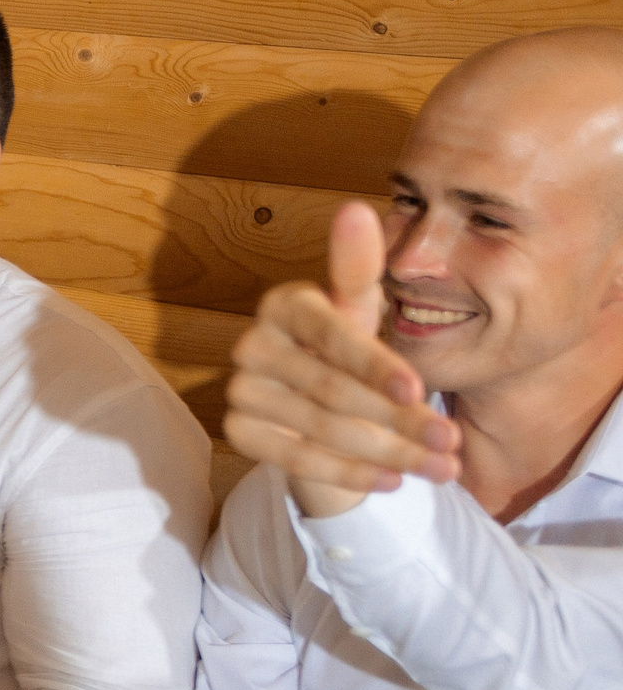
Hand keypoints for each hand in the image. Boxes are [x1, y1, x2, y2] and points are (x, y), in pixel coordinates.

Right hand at [223, 202, 461, 516]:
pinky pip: (296, 458)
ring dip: (389, 452)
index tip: (418, 390)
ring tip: (441, 466)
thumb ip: (358, 268)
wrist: (317, 404)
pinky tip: (392, 481)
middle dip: (398, 419)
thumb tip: (356, 209)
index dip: (375, 365)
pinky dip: (350, 473)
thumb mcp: (361, 310)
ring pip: (322, 428)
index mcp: (283, 305)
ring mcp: (240, 390)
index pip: (331, 335)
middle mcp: (251, 345)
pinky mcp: (237, 431)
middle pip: (332, 390)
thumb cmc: (346, 349)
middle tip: (452, 441)